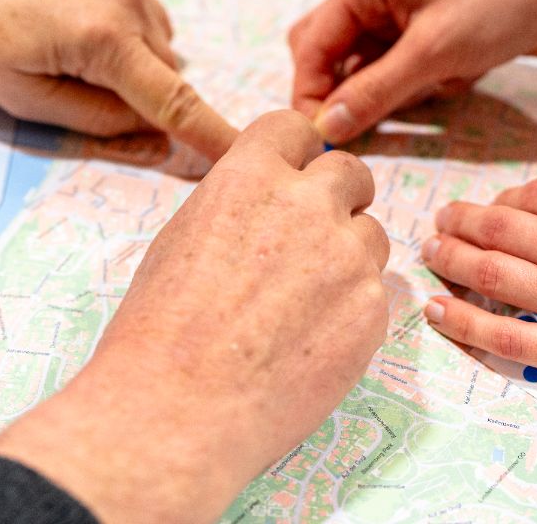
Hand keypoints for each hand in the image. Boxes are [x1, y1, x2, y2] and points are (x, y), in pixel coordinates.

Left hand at [0, 0, 235, 159]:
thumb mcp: (25, 97)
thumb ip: (98, 122)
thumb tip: (155, 136)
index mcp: (103, 41)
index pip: (175, 102)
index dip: (213, 135)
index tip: (243, 155)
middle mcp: (128, 6)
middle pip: (169, 77)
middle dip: (146, 100)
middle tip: (87, 95)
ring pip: (162, 50)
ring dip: (139, 69)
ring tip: (78, 58)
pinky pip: (149, 22)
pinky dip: (132, 41)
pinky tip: (88, 34)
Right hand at [0, 111, 389, 522]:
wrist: (177, 408)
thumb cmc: (160, 331)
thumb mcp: (184, 238)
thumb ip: (237, 204)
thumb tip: (268, 199)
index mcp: (250, 176)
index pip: (295, 129)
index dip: (299, 154)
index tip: (300, 175)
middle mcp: (307, 204)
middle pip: (351, 173)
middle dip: (341, 196)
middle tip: (321, 234)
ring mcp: (346, 255)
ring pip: (371, 235)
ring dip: (350, 256)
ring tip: (306, 304)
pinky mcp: (371, 307)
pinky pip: (376, 290)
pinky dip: (355, 307)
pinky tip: (316, 340)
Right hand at [290, 0, 536, 144]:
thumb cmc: (504, 3)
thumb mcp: (434, 52)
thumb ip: (375, 92)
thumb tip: (326, 128)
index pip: (312, 44)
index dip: (311, 93)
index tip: (321, 139)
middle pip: (331, 54)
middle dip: (344, 92)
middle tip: (365, 126)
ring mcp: (402, 14)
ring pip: (366, 68)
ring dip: (385, 91)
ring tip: (430, 90)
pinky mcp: (428, 34)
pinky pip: (399, 71)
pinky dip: (415, 87)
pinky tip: (453, 79)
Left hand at [420, 177, 536, 420]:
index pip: (531, 194)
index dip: (501, 201)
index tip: (490, 208)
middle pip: (498, 228)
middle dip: (459, 222)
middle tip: (439, 223)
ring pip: (492, 275)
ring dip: (451, 261)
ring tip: (432, 254)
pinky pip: (507, 338)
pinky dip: (464, 322)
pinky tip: (438, 310)